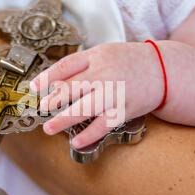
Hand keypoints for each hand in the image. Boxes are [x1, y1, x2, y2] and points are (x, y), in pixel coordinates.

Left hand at [30, 42, 163, 148]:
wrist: (162, 69)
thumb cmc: (128, 61)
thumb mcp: (104, 53)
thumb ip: (82, 64)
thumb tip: (54, 80)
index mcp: (96, 56)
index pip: (65, 67)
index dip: (46, 78)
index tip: (33, 87)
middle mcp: (103, 74)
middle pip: (71, 88)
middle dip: (52, 100)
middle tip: (40, 109)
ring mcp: (113, 93)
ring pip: (83, 109)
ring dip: (63, 120)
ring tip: (48, 128)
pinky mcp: (123, 110)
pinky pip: (103, 125)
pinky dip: (88, 135)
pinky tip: (76, 141)